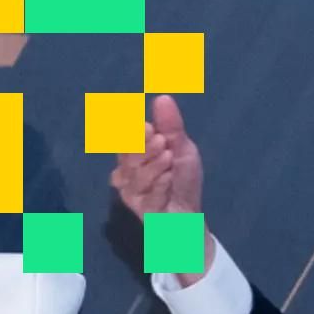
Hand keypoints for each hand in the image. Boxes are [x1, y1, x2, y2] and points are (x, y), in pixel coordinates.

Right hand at [110, 94, 211, 283]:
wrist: (188, 216)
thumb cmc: (183, 181)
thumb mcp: (182, 149)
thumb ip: (171, 126)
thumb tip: (163, 97)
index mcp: (135, 151)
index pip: (126, 135)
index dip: (134, 131)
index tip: (151, 129)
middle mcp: (126, 168)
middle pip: (127, 152)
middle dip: (146, 147)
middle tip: (164, 144)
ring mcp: (128, 188)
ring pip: (134, 172)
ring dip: (155, 166)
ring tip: (170, 163)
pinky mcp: (135, 206)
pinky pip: (144, 192)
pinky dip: (159, 185)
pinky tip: (168, 181)